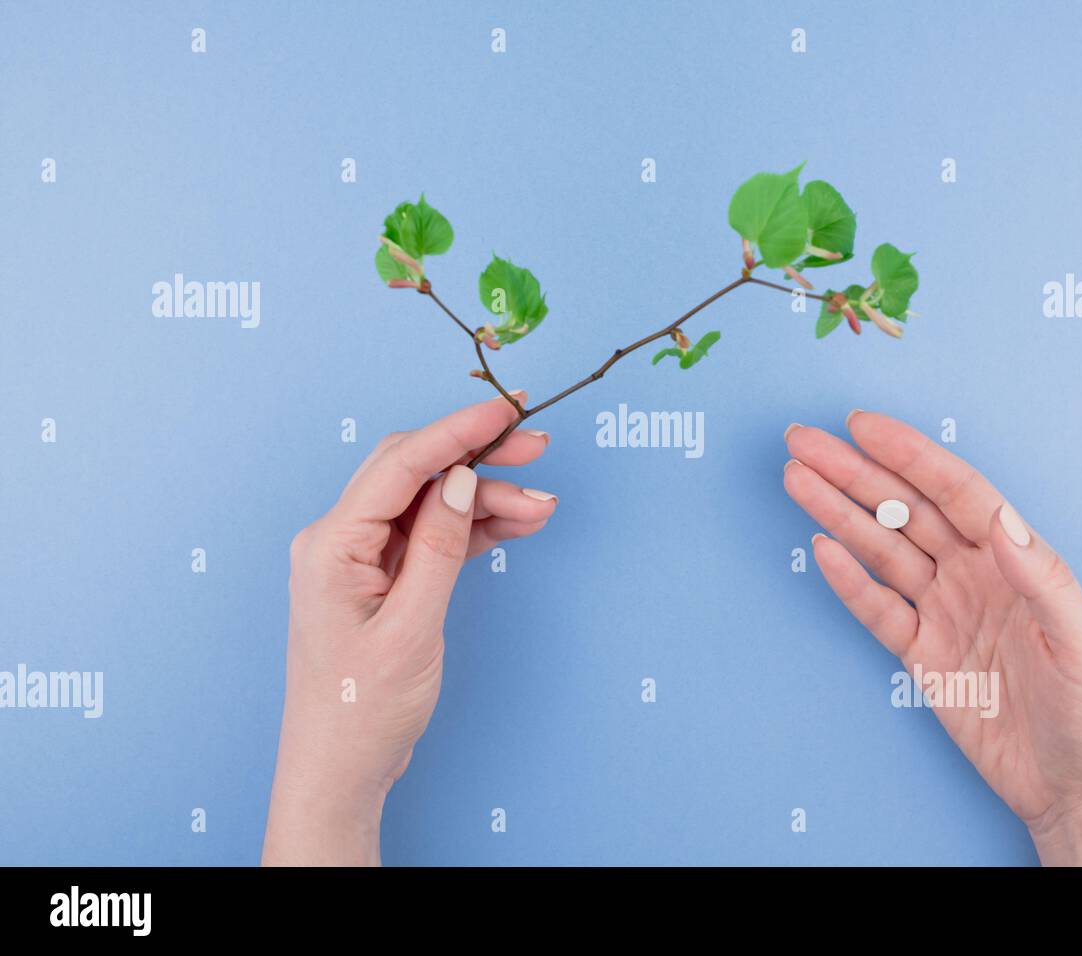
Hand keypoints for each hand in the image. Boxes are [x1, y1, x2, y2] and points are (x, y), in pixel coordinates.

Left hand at [262, 393, 557, 865]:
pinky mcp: (384, 579)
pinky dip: (476, 528)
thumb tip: (460, 481)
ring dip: (486, 499)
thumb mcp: (410, 630)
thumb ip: (439, 549)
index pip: (400, 465)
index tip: (505, 409)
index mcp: (332, 545)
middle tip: (537, 445)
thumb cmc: (361, 710)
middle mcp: (340, 540)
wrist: (340, 770)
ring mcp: (362, 559)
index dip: (456, 430)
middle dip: (478, 456)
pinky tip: (518, 523)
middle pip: (416, 473)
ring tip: (542, 506)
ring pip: (432, 504)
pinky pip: (434, 536)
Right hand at [784, 411, 1081, 865]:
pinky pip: (877, 608)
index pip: (954, 492)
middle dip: (854, 473)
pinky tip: (820, 547)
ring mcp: (943, 611)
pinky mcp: (920, 653)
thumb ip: (1044, 579)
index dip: (909, 456)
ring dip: (838, 513)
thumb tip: (1002, 520)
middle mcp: (973, 573)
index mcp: (1015, 559)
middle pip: (904, 510)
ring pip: (881, 549)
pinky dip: (847, 580)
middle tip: (805, 441)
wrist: (1071, 784)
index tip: (863, 427)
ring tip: (797, 479)